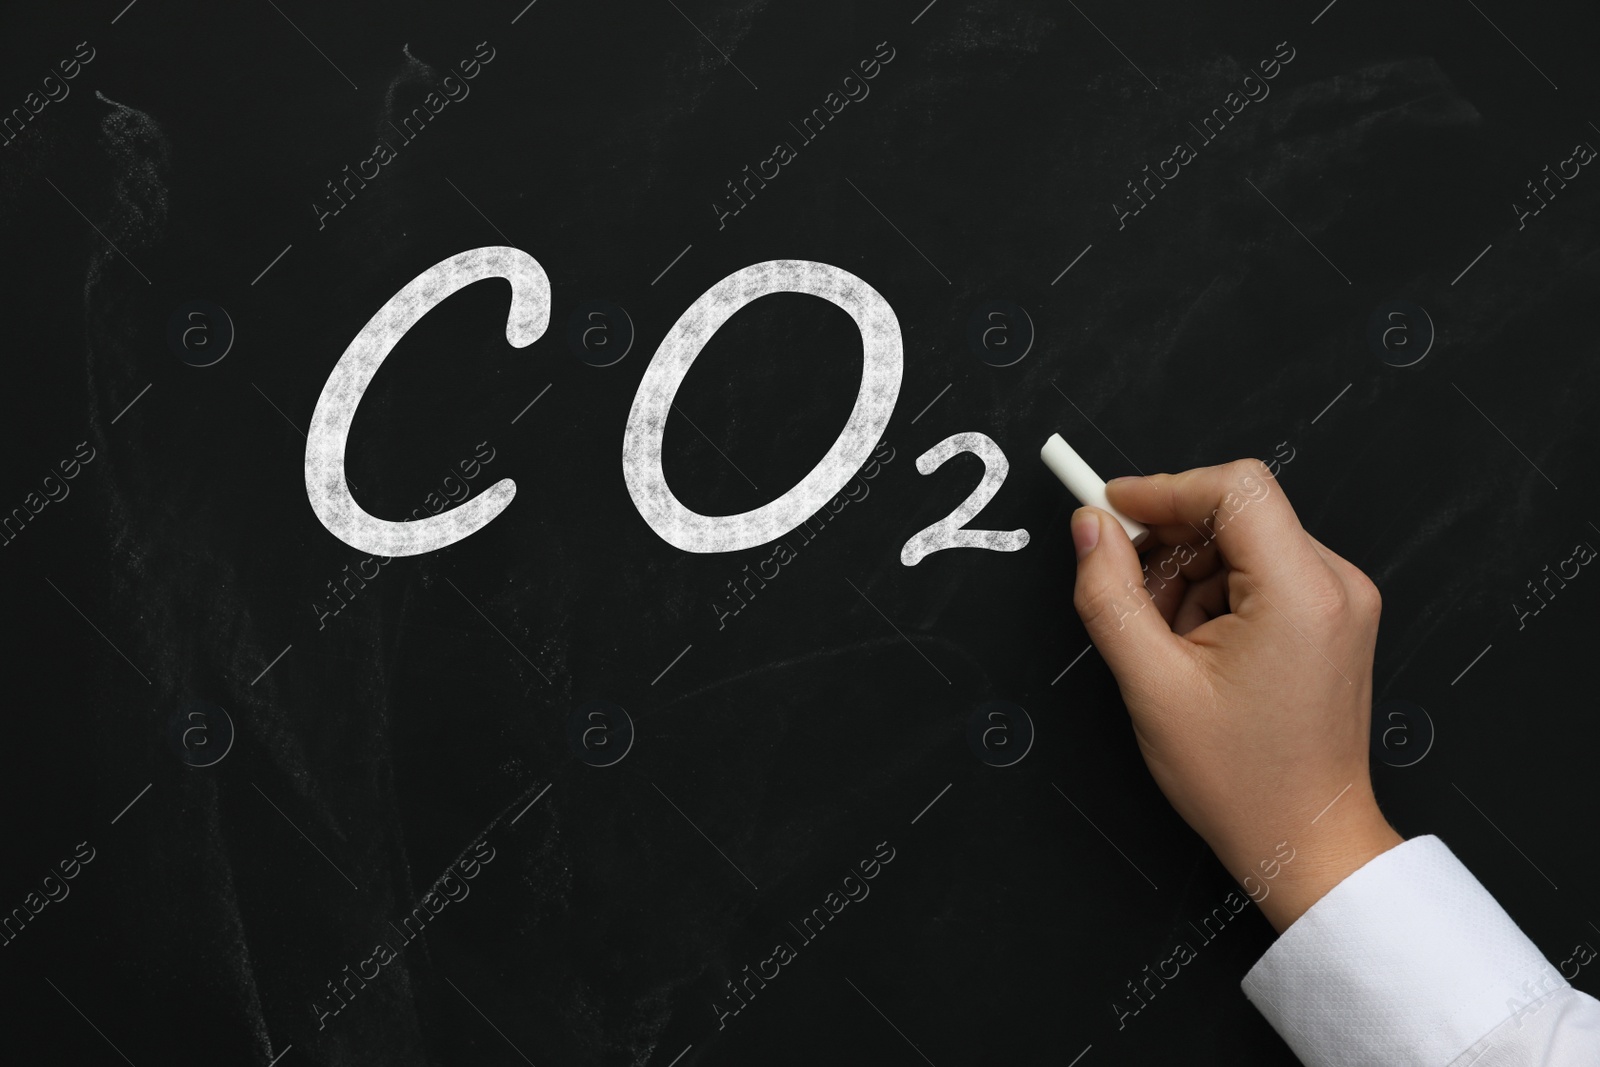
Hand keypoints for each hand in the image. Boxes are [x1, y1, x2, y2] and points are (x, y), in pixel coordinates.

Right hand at [1069, 459, 1402, 932]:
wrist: (1306, 840)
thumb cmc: (1243, 780)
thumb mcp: (1152, 684)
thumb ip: (1109, 594)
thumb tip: (1091, 528)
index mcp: (1301, 592)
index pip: (1234, 488)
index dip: (1163, 489)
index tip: (1110, 509)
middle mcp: (1335, 584)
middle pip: (1235, 512)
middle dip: (1170, 545)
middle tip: (1126, 595)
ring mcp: (1340, 601)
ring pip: (1241, 543)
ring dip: (1188, 577)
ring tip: (1166, 645)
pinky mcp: (1332, 618)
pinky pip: (1260, 573)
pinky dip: (1214, 596)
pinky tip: (1195, 650)